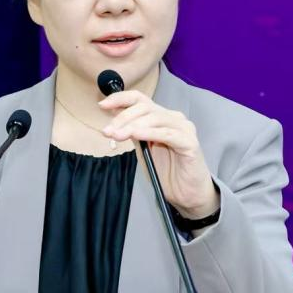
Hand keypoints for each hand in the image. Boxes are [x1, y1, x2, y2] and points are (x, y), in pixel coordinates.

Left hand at [99, 90, 218, 218]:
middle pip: (145, 108)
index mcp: (161, 116)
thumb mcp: (142, 147)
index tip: (102, 105)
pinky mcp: (190, 142)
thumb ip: (131, 131)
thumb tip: (112, 116)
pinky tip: (136, 135)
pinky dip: (150, 132)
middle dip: (123, 118)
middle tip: (108, 131)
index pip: (140, 99)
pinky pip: (168, 134)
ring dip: (132, 126)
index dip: (120, 99)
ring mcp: (184, 128)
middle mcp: (174, 118)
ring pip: (155, 118)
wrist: (186, 193)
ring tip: (117, 136)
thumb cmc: (166, 171)